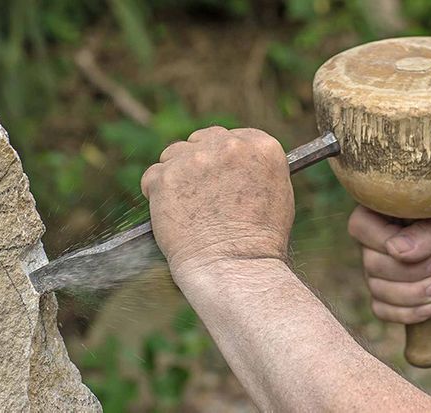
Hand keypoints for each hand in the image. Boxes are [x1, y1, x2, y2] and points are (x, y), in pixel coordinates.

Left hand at [141, 126, 293, 278]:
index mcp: (261, 147)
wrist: (234, 267)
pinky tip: (169, 211)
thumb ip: (255, 169)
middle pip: (202, 140)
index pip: (233, 137)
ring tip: (185, 205)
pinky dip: (156, 193)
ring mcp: (195, 160)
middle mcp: (229, 146)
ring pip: (174, 154)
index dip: (222, 155)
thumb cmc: (259, 242)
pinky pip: (153, 176)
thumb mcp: (277, 195)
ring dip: (176, 173)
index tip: (218, 172)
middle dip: (198, 161)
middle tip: (198, 190)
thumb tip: (235, 164)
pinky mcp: (166, 177)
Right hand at [348, 206, 430, 323]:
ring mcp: (382, 270)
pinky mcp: (391, 297)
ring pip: (376, 288)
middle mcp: (378, 242)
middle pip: (370, 262)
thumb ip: (425, 233)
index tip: (418, 248)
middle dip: (410, 271)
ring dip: (413, 293)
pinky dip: (406, 313)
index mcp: (388, 215)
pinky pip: (381, 309)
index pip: (360, 225)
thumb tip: (394, 250)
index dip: (382, 241)